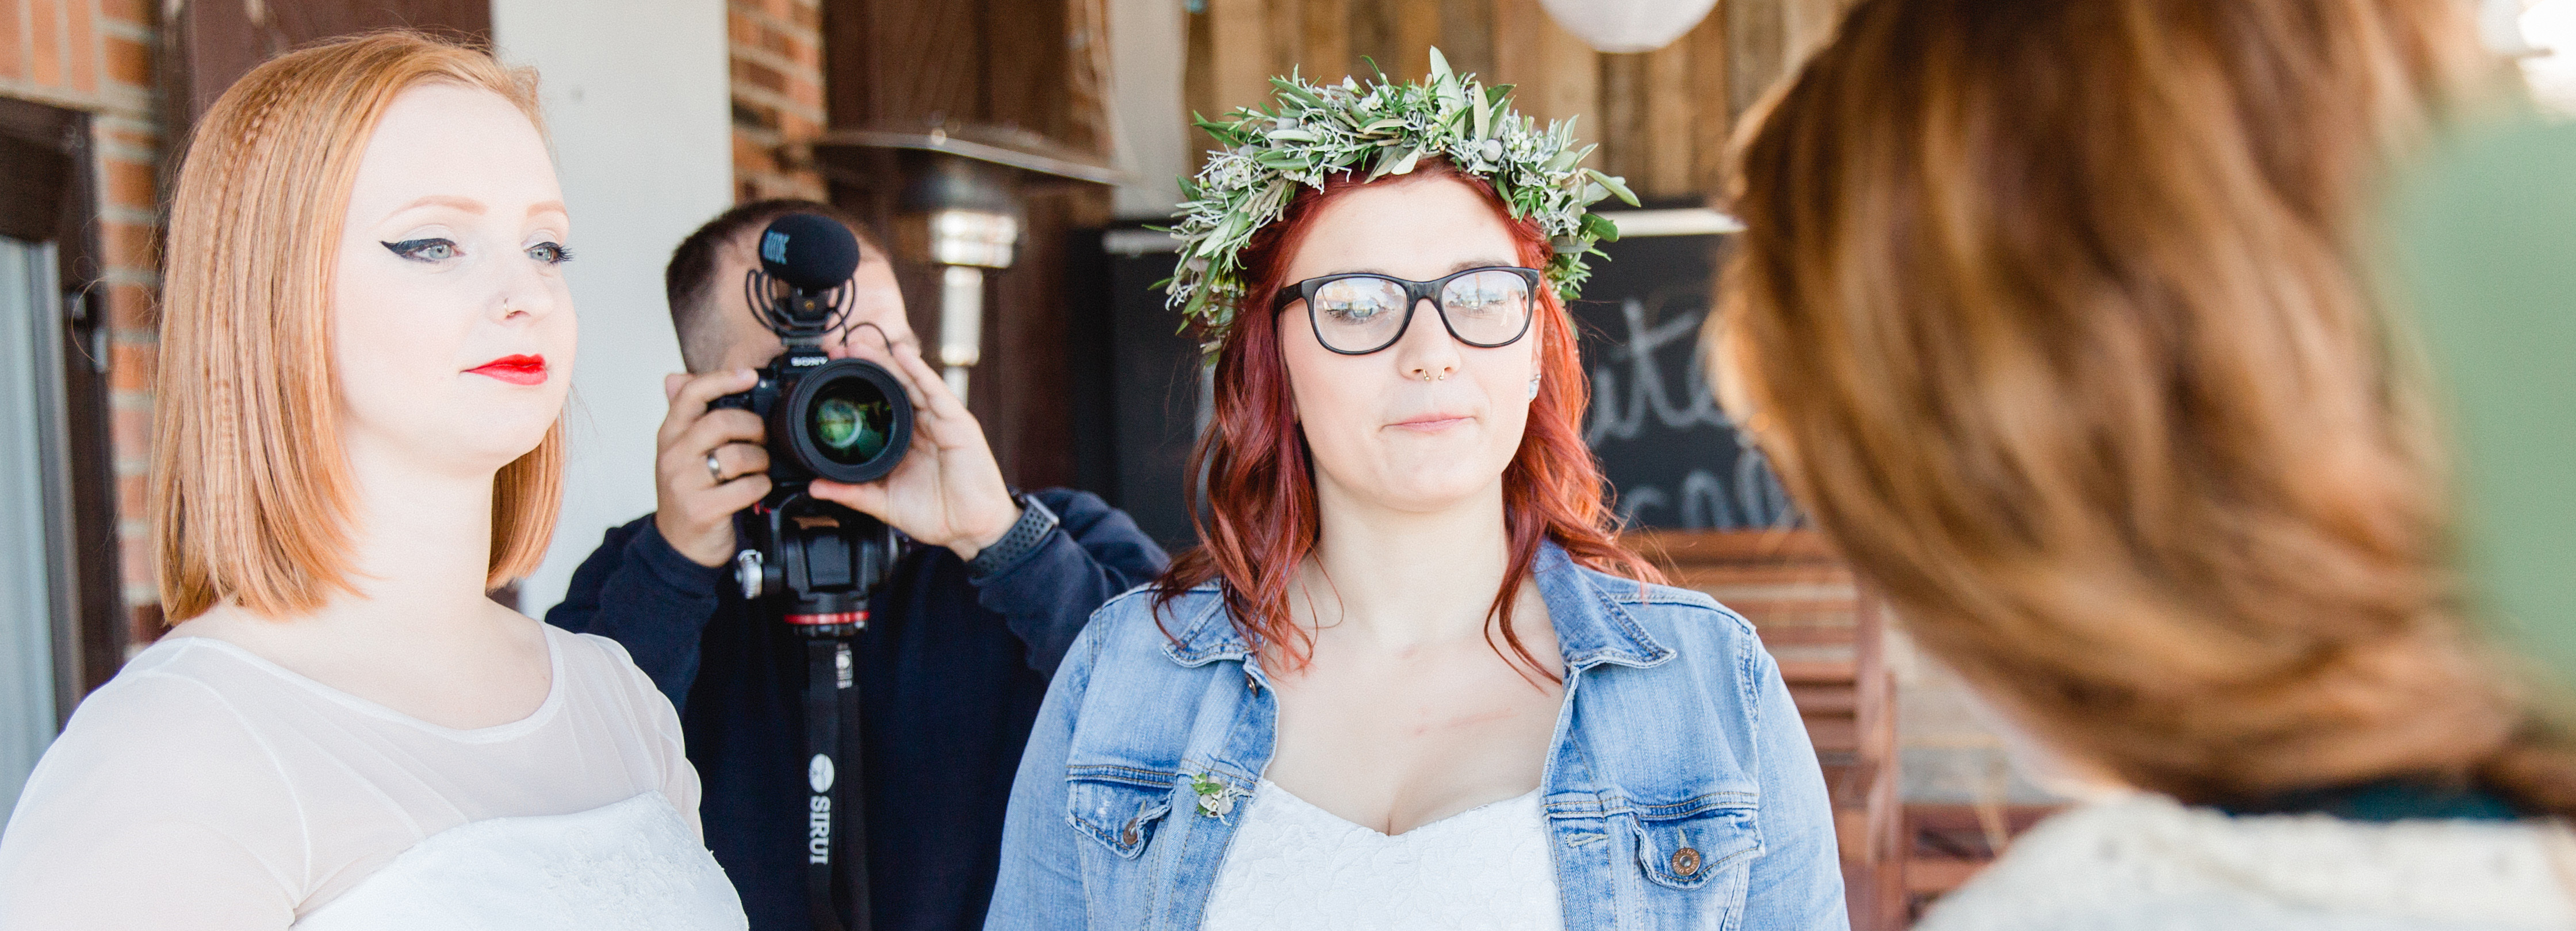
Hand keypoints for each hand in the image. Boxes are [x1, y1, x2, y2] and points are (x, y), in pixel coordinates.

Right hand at [653, 369, 771, 566]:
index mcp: (669, 435)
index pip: (691, 394)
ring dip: (761, 459)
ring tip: (760, 466)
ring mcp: (685, 484)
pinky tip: (757, 488)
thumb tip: (675, 377)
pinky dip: (761, 486)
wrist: (679, 544)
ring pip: (738, 456)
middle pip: (722, 422)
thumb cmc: (688, 492)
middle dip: (754, 426)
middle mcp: (673, 456)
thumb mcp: (680, 452)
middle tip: (762, 437)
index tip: (750, 375)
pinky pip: (747, 488)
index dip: (723, 379)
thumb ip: (684, 416)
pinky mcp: (703, 510)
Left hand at [807, 346, 1020, 560]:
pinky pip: (936, 392)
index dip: (858, 387)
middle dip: (869, 365)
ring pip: (912, 383)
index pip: (880, 406)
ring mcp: (941, 422)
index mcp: (906, 441)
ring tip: (863, 343)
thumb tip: (816, 487)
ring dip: (888, 360)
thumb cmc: (937, 514)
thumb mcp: (884, 503)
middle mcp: (923, 426)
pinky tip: (904, 354)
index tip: (832, 373)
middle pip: (893, 387)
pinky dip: (920, 371)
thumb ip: (852, 492)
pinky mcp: (958, 423)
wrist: (971, 530)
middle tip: (841, 348)